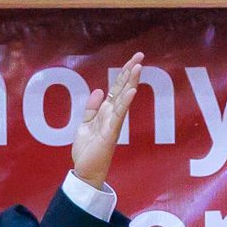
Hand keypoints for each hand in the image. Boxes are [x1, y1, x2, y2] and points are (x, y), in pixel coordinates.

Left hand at [70, 52, 143, 190]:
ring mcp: (113, 123)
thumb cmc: (87, 150)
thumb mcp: (86, 124)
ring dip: (130, 83)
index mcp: (106, 112)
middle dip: (130, 72)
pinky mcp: (111, 133)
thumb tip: (99, 90)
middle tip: (140, 55)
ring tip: (138, 67)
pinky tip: (131, 92)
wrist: (86, 171)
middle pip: (123, 89)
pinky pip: (118, 116)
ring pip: (123, 99)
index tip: (133, 59)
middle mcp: (112, 115)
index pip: (117, 88)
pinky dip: (125, 104)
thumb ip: (92, 108)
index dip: (124, 73)